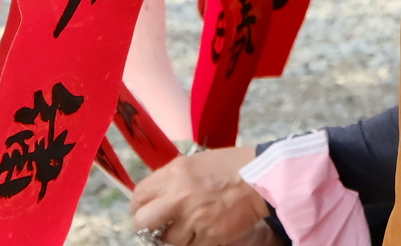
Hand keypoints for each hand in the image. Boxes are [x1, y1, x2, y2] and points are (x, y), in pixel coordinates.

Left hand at [129, 146, 271, 245]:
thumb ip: (171, 178)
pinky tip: (203, 229)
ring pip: (167, 240)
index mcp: (174, 174)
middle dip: (147, 226)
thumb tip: (155, 196)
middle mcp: (178, 197)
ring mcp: (193, 220)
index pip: (139, 196)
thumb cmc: (230, 166)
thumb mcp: (194, 162)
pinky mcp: (208, 237)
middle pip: (143, 221)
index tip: (144, 210)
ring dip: (176, 235)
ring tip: (188, 226)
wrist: (261, 179)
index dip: (139, 206)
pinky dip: (195, 241)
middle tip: (157, 225)